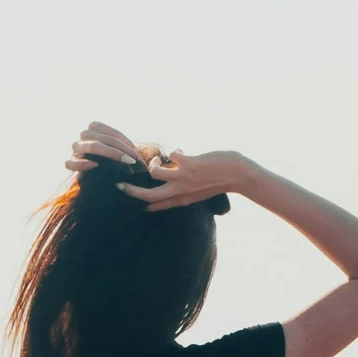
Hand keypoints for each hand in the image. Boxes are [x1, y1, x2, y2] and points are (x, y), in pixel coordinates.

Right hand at [66, 119, 141, 174]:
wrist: (97, 175)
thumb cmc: (110, 160)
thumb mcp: (118, 149)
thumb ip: (124, 147)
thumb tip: (138, 157)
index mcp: (94, 128)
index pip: (111, 133)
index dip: (126, 143)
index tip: (137, 156)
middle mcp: (84, 135)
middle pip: (102, 139)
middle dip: (120, 149)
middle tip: (133, 161)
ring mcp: (76, 148)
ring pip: (90, 147)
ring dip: (108, 154)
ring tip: (122, 162)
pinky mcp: (70, 162)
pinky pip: (70, 162)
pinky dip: (82, 164)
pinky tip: (95, 166)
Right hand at [118, 148, 242, 211]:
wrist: (238, 175)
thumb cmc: (219, 181)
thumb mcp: (199, 193)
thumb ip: (183, 191)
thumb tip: (170, 184)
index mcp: (182, 199)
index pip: (155, 205)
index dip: (140, 202)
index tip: (128, 197)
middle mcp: (180, 191)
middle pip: (148, 196)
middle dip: (131, 191)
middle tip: (120, 185)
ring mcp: (184, 178)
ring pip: (154, 173)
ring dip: (153, 162)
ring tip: (159, 159)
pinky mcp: (189, 164)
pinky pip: (172, 155)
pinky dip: (174, 151)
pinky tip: (182, 151)